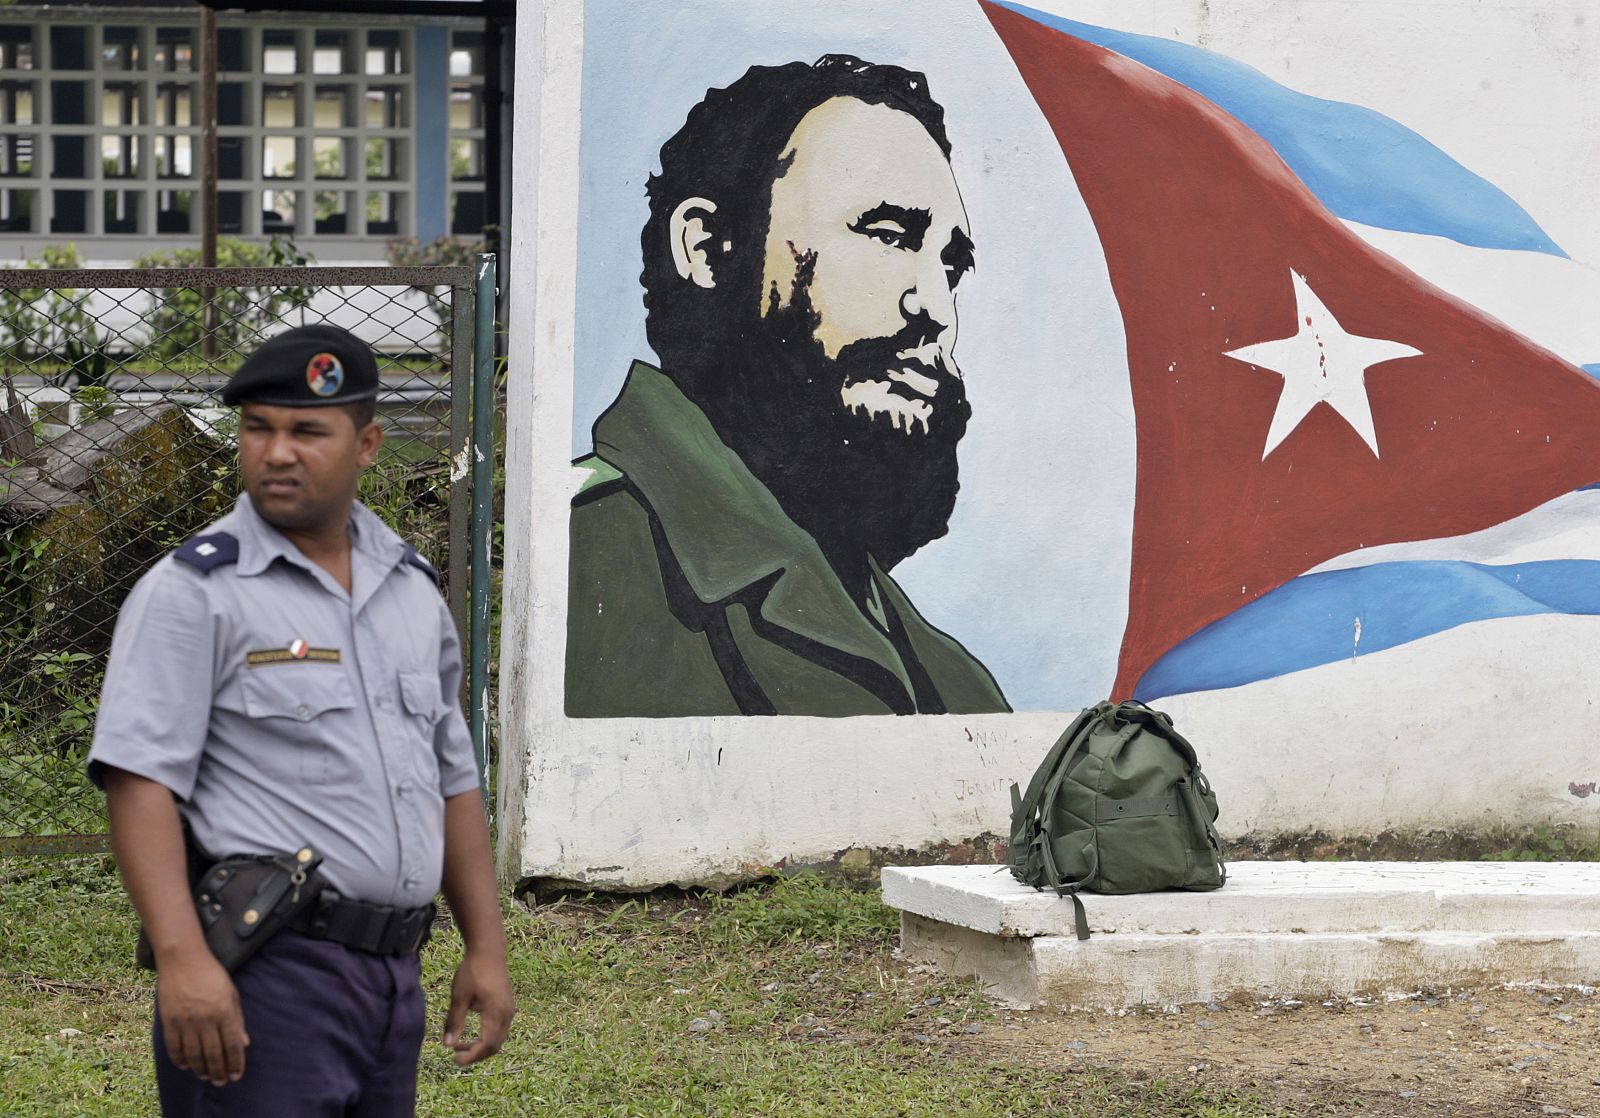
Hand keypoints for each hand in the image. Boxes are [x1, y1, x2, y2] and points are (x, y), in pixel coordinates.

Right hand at [156, 953, 249, 1085]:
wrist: (183, 959)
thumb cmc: (212, 975)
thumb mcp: (232, 994)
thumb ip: (238, 1019)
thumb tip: (245, 1043)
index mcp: (224, 1011)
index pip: (233, 1045)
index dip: (236, 1063)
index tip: (237, 1075)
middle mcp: (206, 1019)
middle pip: (214, 1054)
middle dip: (219, 1072)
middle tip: (221, 1083)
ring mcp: (186, 1021)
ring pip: (194, 1054)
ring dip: (200, 1069)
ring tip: (206, 1077)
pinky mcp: (169, 1020)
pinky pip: (174, 1047)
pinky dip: (180, 1059)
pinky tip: (186, 1066)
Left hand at [441, 950, 514, 1065]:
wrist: (488, 951)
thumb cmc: (472, 971)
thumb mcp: (459, 997)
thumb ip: (454, 1022)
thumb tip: (447, 1045)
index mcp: (495, 1013)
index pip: (486, 1045)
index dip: (471, 1056)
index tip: (454, 1061)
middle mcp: (506, 1014)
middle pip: (494, 1046)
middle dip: (475, 1055)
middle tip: (455, 1056)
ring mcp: (509, 1010)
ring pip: (498, 1039)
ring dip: (481, 1046)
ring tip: (459, 1045)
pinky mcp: (507, 1006)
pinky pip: (500, 1030)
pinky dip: (486, 1037)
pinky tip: (472, 1033)